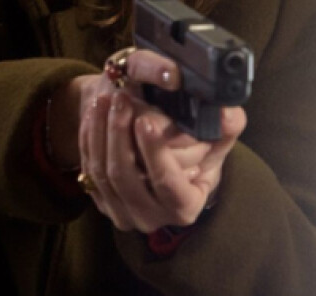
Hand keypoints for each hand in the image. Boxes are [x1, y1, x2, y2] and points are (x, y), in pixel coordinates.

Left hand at [48, 50, 245, 232]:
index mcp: (185, 205)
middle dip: (120, 133)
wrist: (162, 148)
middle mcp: (154, 217)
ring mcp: (124, 213)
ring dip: (101, 130)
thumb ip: (226, 122)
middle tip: (121, 98)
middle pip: (127, 178)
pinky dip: (89, 139)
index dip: (156, 154)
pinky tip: (94, 113)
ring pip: (103, 173)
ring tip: (105, 99)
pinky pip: (88, 171)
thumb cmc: (192, 140)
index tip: (146, 121)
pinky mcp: (102, 201)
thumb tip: (227, 115)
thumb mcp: (215, 131)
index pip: (168, 185)